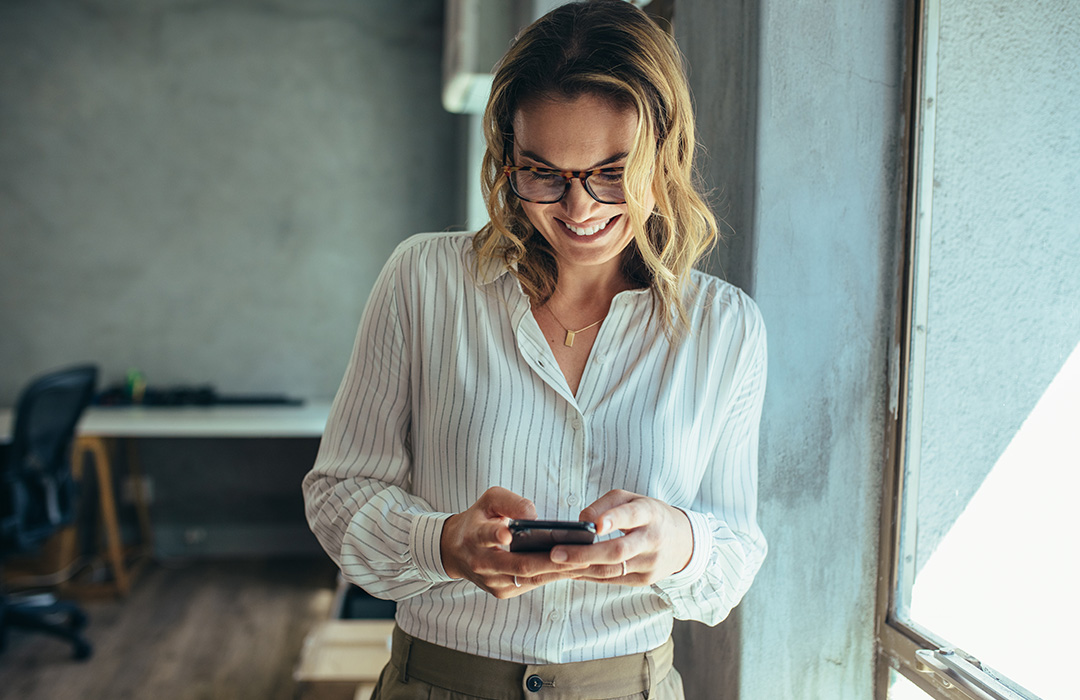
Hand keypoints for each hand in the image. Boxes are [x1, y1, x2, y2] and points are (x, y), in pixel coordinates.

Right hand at [440, 486, 587, 598]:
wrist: (455, 551)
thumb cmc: (479, 520)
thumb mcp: (488, 501)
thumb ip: (509, 502)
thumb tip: (532, 515)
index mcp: (475, 535)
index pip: (486, 536)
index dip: (497, 536)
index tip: (508, 535)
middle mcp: (482, 562)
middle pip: (518, 564)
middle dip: (548, 561)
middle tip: (577, 555)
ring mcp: (492, 581)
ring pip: (529, 577)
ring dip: (558, 571)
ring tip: (585, 562)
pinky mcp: (502, 592)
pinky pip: (532, 583)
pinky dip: (553, 576)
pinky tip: (575, 568)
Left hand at [550, 490, 692, 585]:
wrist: (683, 541)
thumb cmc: (650, 515)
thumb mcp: (632, 499)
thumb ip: (606, 505)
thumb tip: (581, 521)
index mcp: (650, 513)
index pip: (632, 516)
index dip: (613, 520)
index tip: (594, 526)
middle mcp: (652, 540)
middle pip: (617, 551)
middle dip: (584, 553)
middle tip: (555, 552)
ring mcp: (650, 564)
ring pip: (612, 570)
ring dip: (582, 568)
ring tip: (555, 563)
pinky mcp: (645, 580)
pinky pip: (613, 580)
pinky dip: (590, 576)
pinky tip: (570, 571)